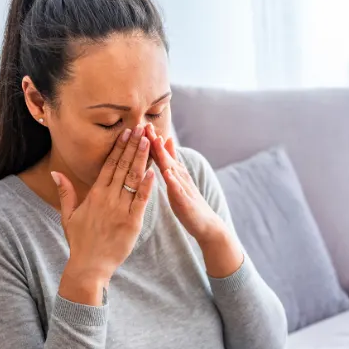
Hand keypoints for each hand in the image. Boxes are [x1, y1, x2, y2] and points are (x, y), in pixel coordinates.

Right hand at [52, 126, 155, 297]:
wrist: (89, 266)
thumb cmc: (80, 241)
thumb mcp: (68, 215)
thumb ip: (65, 192)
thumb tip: (55, 172)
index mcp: (94, 194)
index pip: (109, 165)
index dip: (119, 147)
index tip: (127, 132)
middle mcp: (107, 198)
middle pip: (123, 166)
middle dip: (133, 145)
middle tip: (142, 127)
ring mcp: (120, 209)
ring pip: (133, 179)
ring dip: (142, 158)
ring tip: (149, 140)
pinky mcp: (132, 222)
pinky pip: (141, 200)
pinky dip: (148, 185)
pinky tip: (154, 171)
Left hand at [146, 125, 223, 243]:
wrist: (206, 223)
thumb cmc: (188, 201)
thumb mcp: (178, 177)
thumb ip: (172, 160)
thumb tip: (167, 139)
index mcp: (174, 172)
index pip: (160, 154)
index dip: (151, 139)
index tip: (142, 125)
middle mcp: (179, 176)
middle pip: (166, 156)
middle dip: (156, 141)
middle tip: (147, 126)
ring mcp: (184, 188)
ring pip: (172, 169)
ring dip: (164, 156)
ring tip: (156, 143)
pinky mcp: (186, 201)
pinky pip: (178, 190)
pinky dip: (173, 181)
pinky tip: (167, 173)